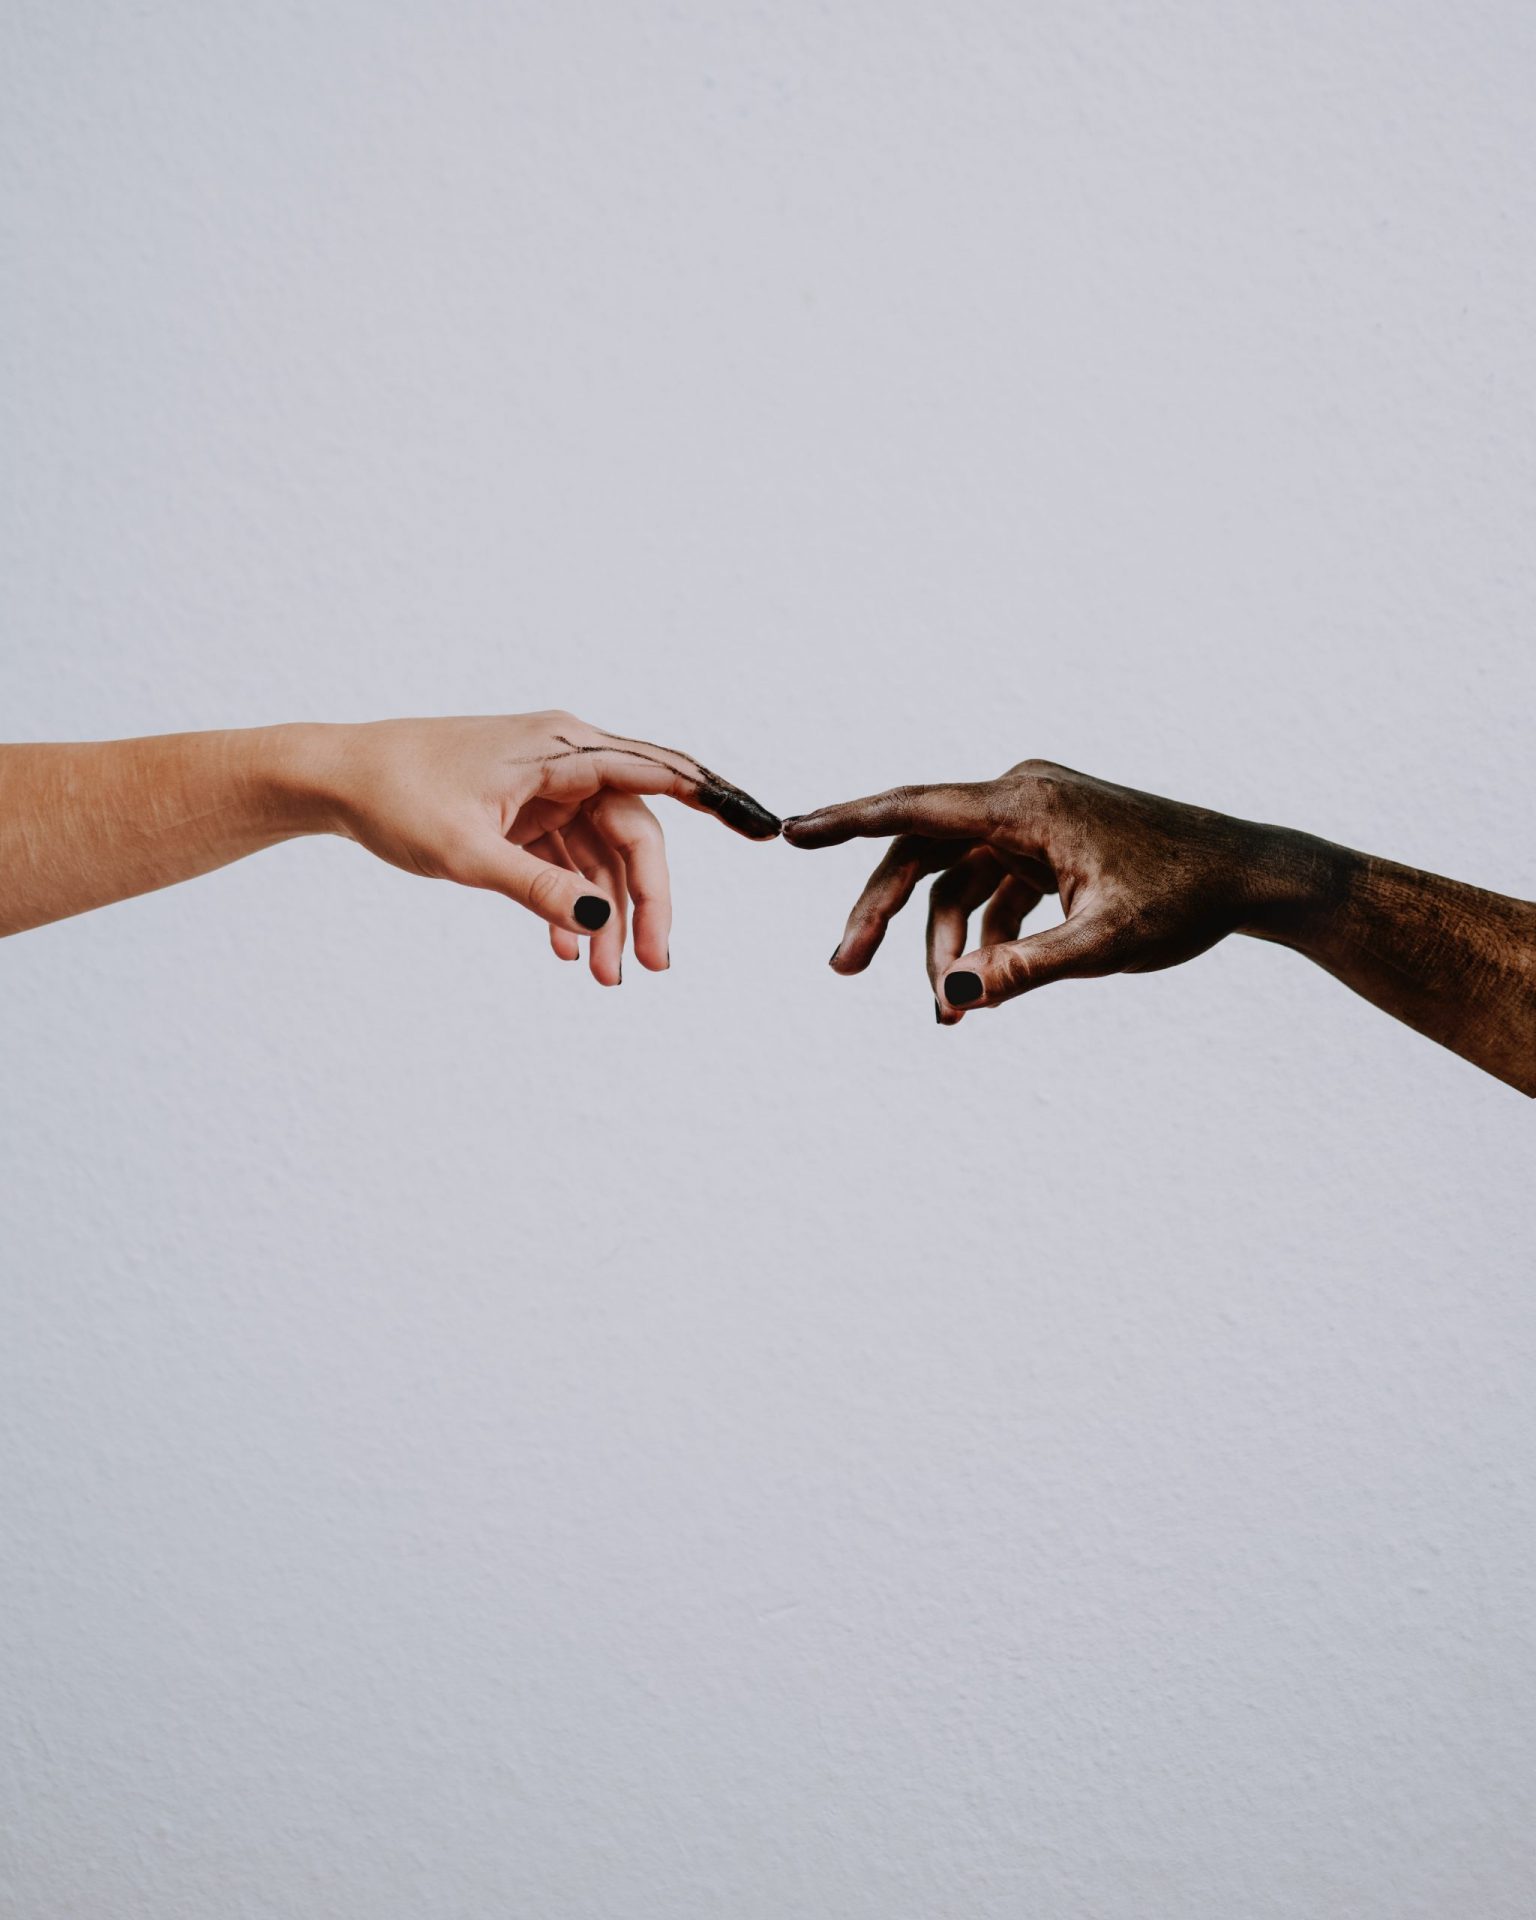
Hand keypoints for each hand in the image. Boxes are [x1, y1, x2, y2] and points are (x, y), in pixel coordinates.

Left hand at [313, 711, 779, 983]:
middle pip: (634, 833)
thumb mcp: (468, 854)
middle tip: (652, 966)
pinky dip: (571, 905)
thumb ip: (539, 890)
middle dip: (646, 903)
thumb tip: (604, 924)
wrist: (335, 781)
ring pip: (602, 856)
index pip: (659, 774)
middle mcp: (565, 760)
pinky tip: (566, 952)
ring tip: (606, 979)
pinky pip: (568, 862)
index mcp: (562, 749)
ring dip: (607, 916)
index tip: (762, 830)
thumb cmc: (396, 798)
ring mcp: (546, 787)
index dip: (716, 803)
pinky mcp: (526, 811)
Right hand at [783, 760, 1321, 1019]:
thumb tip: (951, 996)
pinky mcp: (1050, 847)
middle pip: (923, 853)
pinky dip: (980, 939)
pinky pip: (992, 891)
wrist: (1250, 878)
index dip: (847, 821)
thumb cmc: (1185, 900)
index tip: (790, 832)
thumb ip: (1024, 970)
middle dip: (884, 914)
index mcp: (1025, 802)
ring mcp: (1035, 822)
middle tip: (844, 968)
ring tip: (944, 1012)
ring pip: (956, 880)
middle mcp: (1021, 798)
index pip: (915, 808)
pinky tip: (976, 991)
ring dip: (941, 943)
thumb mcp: (1105, 943)